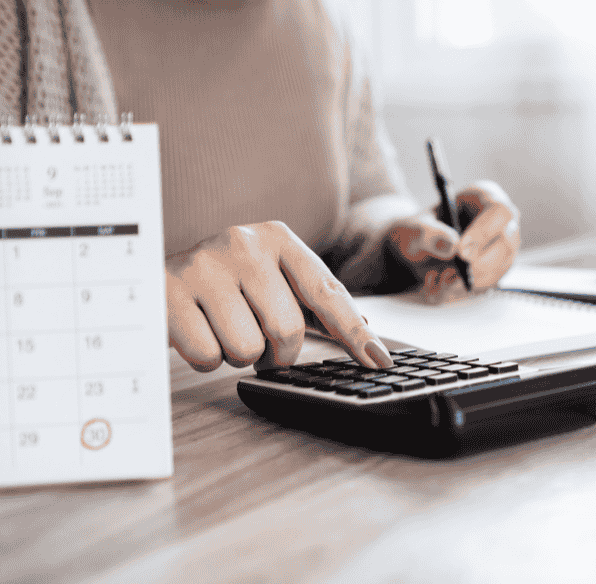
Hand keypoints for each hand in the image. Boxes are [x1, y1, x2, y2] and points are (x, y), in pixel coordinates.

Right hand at [166, 221, 393, 371]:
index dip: (355, 333)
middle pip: (287, 330)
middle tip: (259, 343)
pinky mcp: (168, 294)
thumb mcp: (270, 279)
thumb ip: (314, 301)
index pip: (327, 293)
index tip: (380, 362)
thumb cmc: (223, 285)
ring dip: (237, 354)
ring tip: (221, 329)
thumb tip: (365, 330)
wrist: (147, 273)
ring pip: (246, 349)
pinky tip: (195, 332)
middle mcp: (243, 243)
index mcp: (277, 238)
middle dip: (276, 353)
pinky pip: (207, 356)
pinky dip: (205, 358)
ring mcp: (204, 265)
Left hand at [387, 180, 519, 302]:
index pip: (499, 211)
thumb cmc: (418, 231)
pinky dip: (471, 286)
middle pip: (508, 241)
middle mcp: (500, 220)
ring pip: (503, 264)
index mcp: (483, 196)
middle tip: (455, 270)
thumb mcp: (413, 228)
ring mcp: (504, 244)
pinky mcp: (499, 266)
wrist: (417, 250)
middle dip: (482, 260)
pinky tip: (450, 282)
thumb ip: (428, 233)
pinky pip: (494, 279)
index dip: (484, 232)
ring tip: (445, 276)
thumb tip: (452, 245)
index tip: (461, 251)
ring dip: (475, 276)